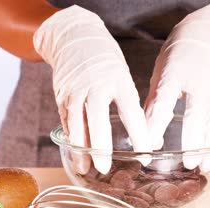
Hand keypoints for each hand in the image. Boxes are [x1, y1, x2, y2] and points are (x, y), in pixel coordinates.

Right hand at [34, 6, 150, 173]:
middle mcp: (96, 85)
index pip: (130, 111)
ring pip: (77, 123)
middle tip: (105, 167)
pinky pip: (67, 121)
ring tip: (85, 168)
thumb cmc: (105, 60)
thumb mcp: (123, 75)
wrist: (73, 35)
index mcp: (119, 79)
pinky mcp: (62, 95)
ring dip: (80, 148)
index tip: (145, 155)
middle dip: (101, 146)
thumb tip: (147, 137)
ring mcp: (76, 90)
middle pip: (97, 119)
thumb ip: (130, 104)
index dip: (138, 135)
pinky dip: (71, 140)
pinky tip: (76, 155)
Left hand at [144, 1, 209, 171]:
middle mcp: (197, 83)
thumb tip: (147, 132)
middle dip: (191, 141)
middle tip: (186, 163)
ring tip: (201, 168)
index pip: (163, 104)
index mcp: (173, 75)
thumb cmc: (178, 55)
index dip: (155, 128)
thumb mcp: (161, 71)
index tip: (148, 148)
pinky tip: (209, 156)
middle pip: (194, 116)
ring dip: (206, 147)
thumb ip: (155, 100)